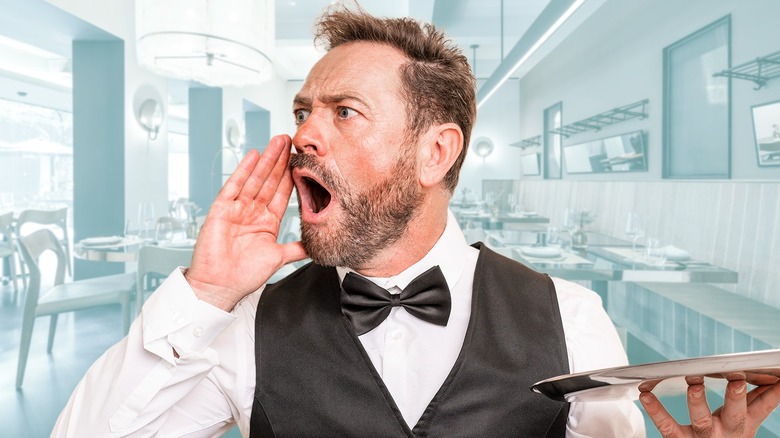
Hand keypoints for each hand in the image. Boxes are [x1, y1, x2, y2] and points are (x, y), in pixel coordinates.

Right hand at [185, 135, 306, 310]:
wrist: (220, 286)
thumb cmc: (244, 276)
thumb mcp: (278, 258)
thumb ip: (297, 249)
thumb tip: (315, 246)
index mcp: (266, 222)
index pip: (282, 194)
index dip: (291, 177)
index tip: (300, 161)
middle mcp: (252, 212)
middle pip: (269, 181)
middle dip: (280, 161)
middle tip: (290, 141)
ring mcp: (237, 209)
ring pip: (255, 179)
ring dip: (267, 160)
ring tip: (278, 142)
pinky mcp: (222, 209)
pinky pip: (234, 185)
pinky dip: (244, 170)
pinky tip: (254, 155)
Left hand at [640, 373, 779, 436]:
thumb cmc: (726, 436)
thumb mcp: (745, 422)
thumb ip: (759, 401)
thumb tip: (777, 380)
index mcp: (742, 426)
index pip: (761, 408)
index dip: (770, 394)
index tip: (776, 379)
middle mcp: (725, 433)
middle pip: (735, 416)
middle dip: (736, 399)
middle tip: (737, 382)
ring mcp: (702, 437)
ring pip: (702, 420)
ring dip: (698, 401)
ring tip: (694, 384)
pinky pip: (667, 426)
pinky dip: (656, 410)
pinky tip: (645, 395)